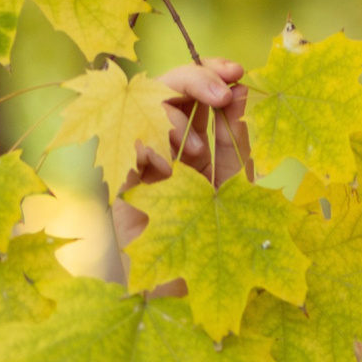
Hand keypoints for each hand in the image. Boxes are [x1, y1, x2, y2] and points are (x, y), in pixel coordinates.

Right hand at [114, 57, 250, 249]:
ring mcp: (139, 157)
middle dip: (194, 81)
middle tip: (220, 93)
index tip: (237, 72)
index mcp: (193, 137)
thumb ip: (237, 137)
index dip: (212, 72)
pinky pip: (125, 141)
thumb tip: (243, 87)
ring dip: (174, 120)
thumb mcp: (237, 182)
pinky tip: (166, 169)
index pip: (195, 89)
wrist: (191, 289)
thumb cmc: (219, 240)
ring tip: (195, 153)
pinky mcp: (118, 180)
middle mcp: (163, 142)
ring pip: (141, 106)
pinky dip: (149, 145)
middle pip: (164, 86)